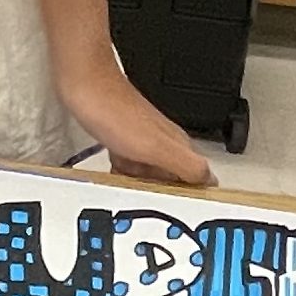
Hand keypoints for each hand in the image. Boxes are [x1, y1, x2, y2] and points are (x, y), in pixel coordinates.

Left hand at [58, 59, 214, 187]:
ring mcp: (141, 140)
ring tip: (128, 190)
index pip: (200, 177)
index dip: (191, 197)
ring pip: (149, 173)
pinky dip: (122, 173)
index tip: (178, 211)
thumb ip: (188, 166)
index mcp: (179, 145)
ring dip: (140, 185)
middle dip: (161, 193)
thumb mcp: (157, 147)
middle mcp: (164, 142)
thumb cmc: (115, 112)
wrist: (83, 84)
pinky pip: (128, 163)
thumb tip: (212, 182)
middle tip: (145, 200)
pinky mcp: (121, 138)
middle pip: (173, 179)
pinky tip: (114, 176)